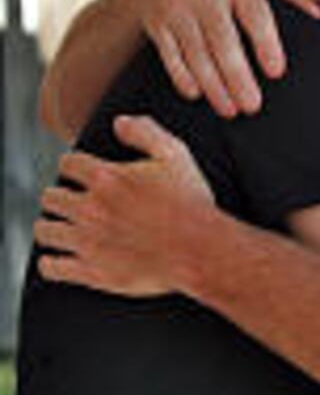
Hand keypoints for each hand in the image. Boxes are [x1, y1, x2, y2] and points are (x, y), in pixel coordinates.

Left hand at [35, 115, 213, 296]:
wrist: (200, 249)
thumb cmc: (191, 203)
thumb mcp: (176, 155)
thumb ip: (146, 132)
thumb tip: (119, 122)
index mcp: (107, 178)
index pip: (68, 165)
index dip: (73, 166)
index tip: (79, 173)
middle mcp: (91, 209)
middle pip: (51, 197)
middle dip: (58, 196)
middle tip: (70, 201)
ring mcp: (89, 242)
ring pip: (45, 230)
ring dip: (51, 226)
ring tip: (60, 228)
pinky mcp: (92, 272)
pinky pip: (52, 267)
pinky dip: (51, 262)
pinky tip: (59, 259)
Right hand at [134, 0, 319, 116]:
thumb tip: (319, 14)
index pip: (254, 13)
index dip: (266, 43)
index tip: (277, 72)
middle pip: (223, 40)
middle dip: (237, 76)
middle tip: (253, 106)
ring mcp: (176, 4)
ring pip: (196, 52)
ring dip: (213, 85)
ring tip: (230, 110)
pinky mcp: (156, 20)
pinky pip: (170, 54)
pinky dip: (182, 76)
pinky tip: (196, 95)